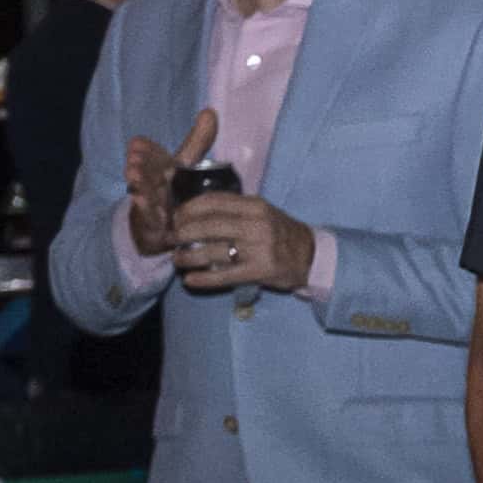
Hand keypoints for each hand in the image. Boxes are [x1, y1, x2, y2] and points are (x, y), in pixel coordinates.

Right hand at [124, 108, 218, 255]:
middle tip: (135, 157)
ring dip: (138, 182)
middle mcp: (149, 180)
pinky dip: (144, 207)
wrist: (163, 222)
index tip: (138, 144)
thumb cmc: (174, 186)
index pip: (147, 152)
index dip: (143, 148)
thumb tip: (211, 111)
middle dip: (139, 163)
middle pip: (143, 170)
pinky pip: (147, 214)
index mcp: (157, 164)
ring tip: (132, 174)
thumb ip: (198, 140)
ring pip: (142, 190)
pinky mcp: (150, 220)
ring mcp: (148, 200)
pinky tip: (141, 201)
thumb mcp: (186, 163)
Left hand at [168, 189, 315, 295]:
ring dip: (188, 256)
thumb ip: (232, 208)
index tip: (174, 218)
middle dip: (181, 233)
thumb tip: (192, 212)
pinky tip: (190, 280)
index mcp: (254, 205)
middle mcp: (256, 224)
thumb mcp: (261, 212)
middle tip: (170, 239)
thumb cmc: (280, 233)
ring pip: (212, 251)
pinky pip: (225, 275)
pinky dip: (204, 279)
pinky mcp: (260, 271)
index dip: (187, 210)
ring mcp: (259, 248)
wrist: (312, 257)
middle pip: (207, 226)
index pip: (212, 202)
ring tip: (177, 259)